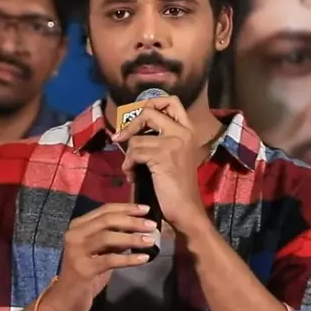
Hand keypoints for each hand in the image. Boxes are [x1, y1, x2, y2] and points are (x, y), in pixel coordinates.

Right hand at [42, 203, 155, 310]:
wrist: (65, 299)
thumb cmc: (85, 272)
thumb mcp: (100, 250)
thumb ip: (113, 237)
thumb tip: (137, 227)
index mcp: (78, 226)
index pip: (105, 210)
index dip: (127, 208)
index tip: (146, 209)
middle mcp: (74, 235)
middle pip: (107, 220)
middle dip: (132, 221)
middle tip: (151, 225)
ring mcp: (76, 251)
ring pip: (107, 237)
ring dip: (132, 238)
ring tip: (151, 240)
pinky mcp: (83, 269)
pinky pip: (110, 260)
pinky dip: (129, 258)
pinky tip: (143, 259)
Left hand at [111, 96, 208, 233]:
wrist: (185, 209)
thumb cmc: (177, 187)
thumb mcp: (173, 156)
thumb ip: (160, 139)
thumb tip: (132, 130)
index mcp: (188, 130)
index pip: (171, 101)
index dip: (152, 104)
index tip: (138, 119)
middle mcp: (183, 132)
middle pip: (149, 111)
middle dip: (130, 125)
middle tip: (121, 138)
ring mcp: (173, 142)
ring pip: (136, 138)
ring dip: (128, 156)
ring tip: (133, 170)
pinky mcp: (163, 155)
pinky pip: (134, 153)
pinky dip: (128, 166)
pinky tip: (133, 176)